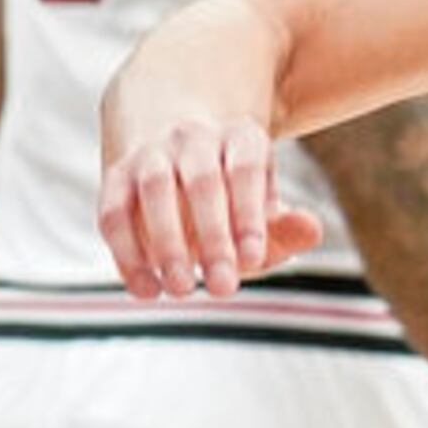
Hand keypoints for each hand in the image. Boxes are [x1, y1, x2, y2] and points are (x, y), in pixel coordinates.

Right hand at [98, 115, 323, 297]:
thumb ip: (286, 226)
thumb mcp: (264, 209)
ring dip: (167, 244)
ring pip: (155, 190)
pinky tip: (146, 289)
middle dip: (213, 237)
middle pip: (203, 180)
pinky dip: (127, 253)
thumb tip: (312, 230)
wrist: (177, 156)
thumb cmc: (232, 199)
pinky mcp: (117, 176)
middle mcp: (194, 137)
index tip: (254, 261)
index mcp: (241, 137)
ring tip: (183, 290)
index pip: (246, 170)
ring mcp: (151, 153)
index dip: (249, 215)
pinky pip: (114, 211)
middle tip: (223, 288)